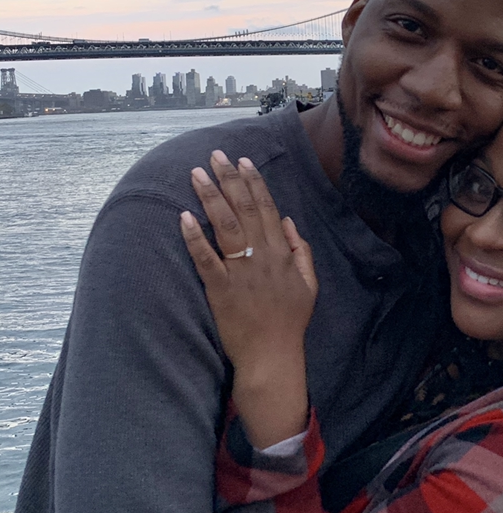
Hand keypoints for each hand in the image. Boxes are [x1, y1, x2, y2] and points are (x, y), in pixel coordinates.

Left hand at [180, 150, 317, 446]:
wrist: (273, 356)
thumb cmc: (290, 322)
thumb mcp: (309, 285)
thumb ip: (302, 251)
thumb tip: (289, 221)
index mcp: (282, 254)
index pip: (268, 210)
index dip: (255, 183)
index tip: (243, 161)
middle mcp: (263, 257)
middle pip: (245, 210)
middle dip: (230, 180)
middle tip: (216, 156)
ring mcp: (241, 273)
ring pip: (225, 227)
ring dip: (211, 198)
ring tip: (197, 174)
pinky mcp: (220, 290)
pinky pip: (205, 259)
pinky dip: (194, 238)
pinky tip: (183, 217)